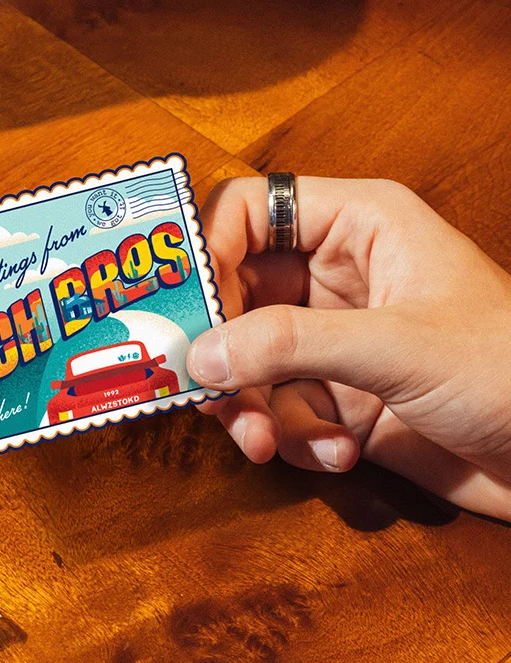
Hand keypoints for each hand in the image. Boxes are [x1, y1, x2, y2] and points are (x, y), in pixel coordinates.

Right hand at [186, 176, 510, 519]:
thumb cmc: (509, 368)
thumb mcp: (397, 346)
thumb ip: (292, 344)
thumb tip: (199, 353)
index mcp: (357, 224)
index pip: (248, 209)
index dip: (207, 250)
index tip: (184, 308)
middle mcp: (337, 273)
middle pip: (236, 292)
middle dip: (222, 349)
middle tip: (207, 393)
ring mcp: (337, 337)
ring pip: (248, 358)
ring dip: (252, 406)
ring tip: (271, 442)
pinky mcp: (341, 397)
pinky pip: (279, 408)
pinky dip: (295, 437)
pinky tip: (339, 452)